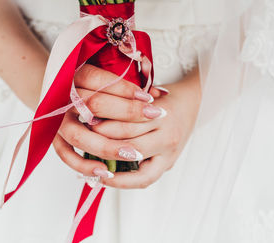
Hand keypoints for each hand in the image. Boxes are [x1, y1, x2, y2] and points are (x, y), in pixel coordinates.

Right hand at [53, 64, 163, 176]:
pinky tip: (105, 171)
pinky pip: (65, 155)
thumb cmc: (93, 87)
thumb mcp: (108, 78)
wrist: (62, 96)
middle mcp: (61, 97)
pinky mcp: (54, 139)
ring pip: (79, 136)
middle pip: (93, 104)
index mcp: (73, 75)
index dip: (126, 89)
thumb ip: (128, 83)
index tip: (149, 98)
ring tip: (133, 154)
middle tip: (154, 116)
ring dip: (107, 146)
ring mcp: (55, 120)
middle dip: (127, 112)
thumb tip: (157, 95)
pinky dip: (84, 165)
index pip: (99, 80)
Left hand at [96, 68, 200, 187]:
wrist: (191, 103)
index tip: (85, 125)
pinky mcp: (167, 165)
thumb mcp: (145, 92)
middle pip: (129, 143)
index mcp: (162, 114)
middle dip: (103, 144)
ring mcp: (169, 153)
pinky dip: (122, 181)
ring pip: (134, 164)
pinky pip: (143, 179)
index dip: (103, 127)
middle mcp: (167, 136)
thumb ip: (124, 103)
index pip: (127, 124)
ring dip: (109, 165)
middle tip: (82, 142)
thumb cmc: (163, 97)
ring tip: (88, 162)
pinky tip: (104, 179)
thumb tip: (91, 115)